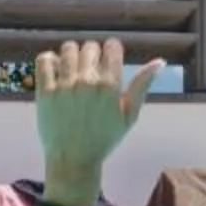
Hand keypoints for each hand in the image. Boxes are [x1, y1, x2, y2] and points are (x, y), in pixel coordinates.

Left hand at [34, 39, 162, 182]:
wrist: (74, 160)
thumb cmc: (104, 138)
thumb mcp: (129, 115)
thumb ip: (142, 86)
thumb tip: (159, 62)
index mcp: (110, 86)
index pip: (111, 46)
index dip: (111, 51)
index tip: (108, 61)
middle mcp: (87, 82)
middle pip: (90, 46)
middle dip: (93, 55)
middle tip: (91, 71)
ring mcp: (64, 86)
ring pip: (68, 49)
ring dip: (72, 56)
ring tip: (74, 71)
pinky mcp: (45, 91)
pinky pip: (45, 60)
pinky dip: (50, 60)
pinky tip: (56, 70)